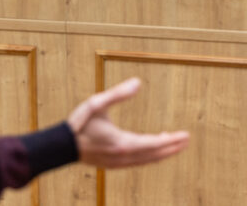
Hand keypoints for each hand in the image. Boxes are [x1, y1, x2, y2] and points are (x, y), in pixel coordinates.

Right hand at [68, 77, 189, 167]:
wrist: (60, 146)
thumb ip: (118, 94)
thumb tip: (138, 82)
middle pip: (154, 155)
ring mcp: (118, 163)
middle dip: (172, 148)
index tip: (185, 136)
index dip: (171, 140)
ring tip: (175, 144)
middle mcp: (123, 156)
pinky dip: (149, 156)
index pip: (154, 144)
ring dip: (162, 153)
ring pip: (146, 160)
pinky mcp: (112, 164)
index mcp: (122, 143)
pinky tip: (152, 148)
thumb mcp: (96, 103)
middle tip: (187, 140)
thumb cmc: (78, 123)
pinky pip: (137, 162)